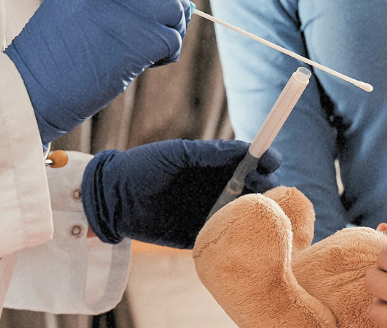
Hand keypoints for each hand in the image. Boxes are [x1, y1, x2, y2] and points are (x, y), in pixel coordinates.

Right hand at [5, 0, 196, 143]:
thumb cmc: (56, 53)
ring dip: (169, 32)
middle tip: (157, 27)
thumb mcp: (77, 1)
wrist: (34, 89)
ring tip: (144, 49)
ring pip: (177, 10)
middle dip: (172, 4)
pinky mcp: (144, 37)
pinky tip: (141, 64)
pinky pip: (174, 39)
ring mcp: (129, 6)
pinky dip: (165, 56)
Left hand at [81, 139, 280, 247]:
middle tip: (268, 188)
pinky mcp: (199, 235)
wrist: (113, 199)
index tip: (273, 161)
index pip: (247, 162)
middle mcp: (216, 187)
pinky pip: (223, 235)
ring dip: (255, 211)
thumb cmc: (143, 167)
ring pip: (242, 212)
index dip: (263, 161)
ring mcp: (209, 212)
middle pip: (252, 188)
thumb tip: (243, 150)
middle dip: (265, 187)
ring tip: (261, 210)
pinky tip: (243, 232)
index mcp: (213, 165)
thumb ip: (208, 152)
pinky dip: (235, 234)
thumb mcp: (176, 154)